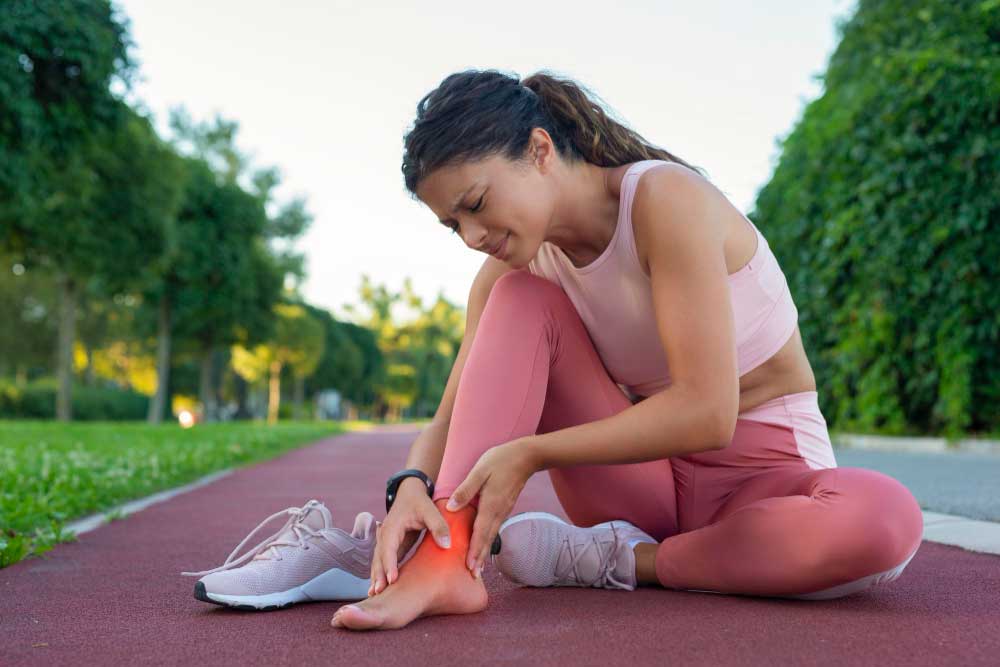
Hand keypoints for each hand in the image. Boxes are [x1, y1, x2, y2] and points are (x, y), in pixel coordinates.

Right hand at [369, 477, 450, 595]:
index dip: (389, 564)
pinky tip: (380, 588)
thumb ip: (439, 526)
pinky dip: (381, 574)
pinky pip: (383, 563)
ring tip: (375, 595)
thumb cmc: (419, 502)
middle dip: (378, 575)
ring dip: (376, 577)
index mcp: (392, 527)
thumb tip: (447, 545)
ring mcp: (385, 542)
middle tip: (378, 593)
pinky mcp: (390, 548)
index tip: (391, 580)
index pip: (388, 548)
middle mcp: (385, 536)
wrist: (409, 493)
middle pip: (379, 558)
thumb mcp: (430, 510)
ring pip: (378, 562)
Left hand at [444, 439, 539, 576]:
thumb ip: (465, 490)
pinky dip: (488, 540)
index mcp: (490, 505)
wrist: (526, 456)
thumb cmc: (500, 460)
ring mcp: (503, 511)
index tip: (470, 567)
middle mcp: (498, 512)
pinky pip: (495, 528)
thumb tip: (450, 508)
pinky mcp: (505, 507)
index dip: (474, 551)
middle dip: (479, 559)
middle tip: (473, 576)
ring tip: (477, 567)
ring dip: (484, 552)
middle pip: (487, 540)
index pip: (480, 533)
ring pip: (492, 535)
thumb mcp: (480, 470)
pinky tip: (484, 544)